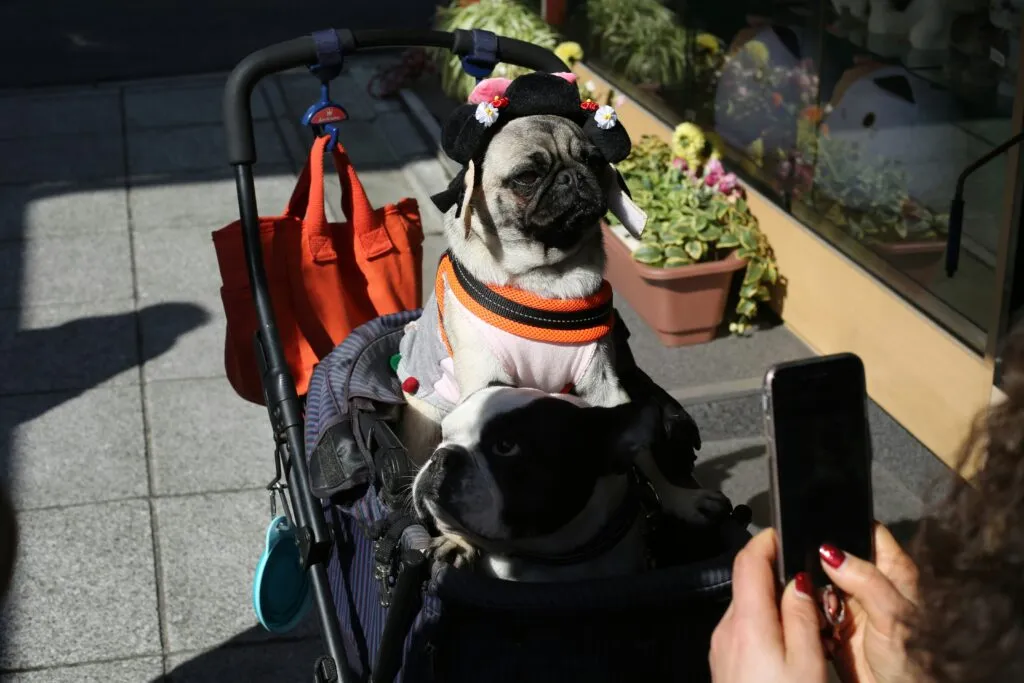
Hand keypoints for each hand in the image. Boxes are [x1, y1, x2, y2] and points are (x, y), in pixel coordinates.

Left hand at [710, 529, 828, 682]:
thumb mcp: (807, 665)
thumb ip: (803, 617)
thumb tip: (799, 581)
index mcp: (747, 622)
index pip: (747, 561)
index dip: (766, 541)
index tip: (784, 533)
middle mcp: (726, 629)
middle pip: (749, 584)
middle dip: (777, 577)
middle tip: (812, 585)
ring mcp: (720, 646)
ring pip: (747, 608)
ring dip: (772, 604)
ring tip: (806, 618)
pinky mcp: (722, 662)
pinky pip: (743, 631)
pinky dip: (764, 626)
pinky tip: (787, 645)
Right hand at [820, 524, 918, 682]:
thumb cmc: (913, 660)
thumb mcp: (892, 614)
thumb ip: (865, 579)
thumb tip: (830, 551)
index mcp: (893, 569)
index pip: (866, 531)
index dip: (844, 525)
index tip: (820, 528)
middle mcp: (871, 581)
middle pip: (835, 555)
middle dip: (819, 562)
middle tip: (816, 576)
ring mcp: (852, 602)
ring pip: (819, 580)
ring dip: (812, 590)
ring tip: (819, 604)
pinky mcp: (835, 622)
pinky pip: (811, 606)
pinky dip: (807, 610)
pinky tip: (813, 617)